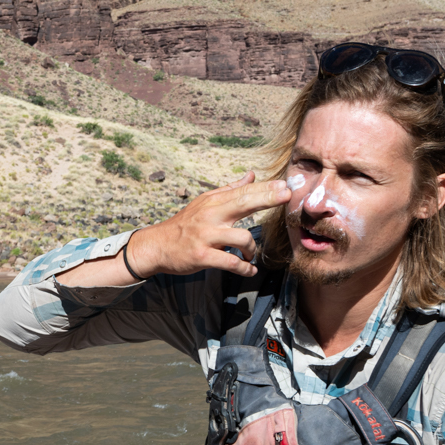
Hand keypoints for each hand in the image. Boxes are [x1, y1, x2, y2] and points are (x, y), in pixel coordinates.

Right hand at [123, 172, 292, 278]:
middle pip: (243, 203)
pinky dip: (244, 268)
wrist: (157, 246)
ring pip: (241, 238)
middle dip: (267, 198)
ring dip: (252, 249)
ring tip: (250, 254)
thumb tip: (252, 175)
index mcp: (213, 203)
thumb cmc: (185, 224)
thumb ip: (230, 190)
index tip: (284, 184)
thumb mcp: (205, 203)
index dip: (265, 188)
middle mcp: (210, 216)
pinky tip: (249, 269)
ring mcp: (206, 236)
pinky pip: (230, 263)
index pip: (242, 192)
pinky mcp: (202, 256)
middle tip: (286, 195)